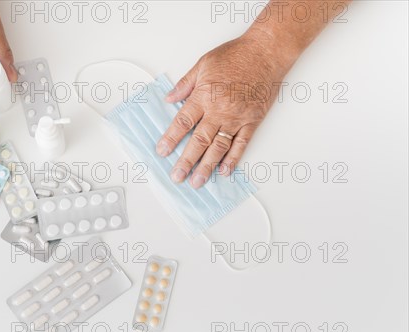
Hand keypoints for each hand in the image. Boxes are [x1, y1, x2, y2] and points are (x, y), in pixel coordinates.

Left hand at [155, 33, 287, 187]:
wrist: (266, 52)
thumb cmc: (236, 55)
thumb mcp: (203, 64)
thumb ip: (185, 84)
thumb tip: (169, 98)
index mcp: (204, 96)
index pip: (183, 122)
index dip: (171, 139)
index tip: (162, 152)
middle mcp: (219, 111)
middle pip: (199, 141)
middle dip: (186, 161)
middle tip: (177, 176)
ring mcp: (237, 118)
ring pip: (219, 148)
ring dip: (207, 166)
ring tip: (197, 181)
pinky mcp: (252, 121)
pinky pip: (241, 144)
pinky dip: (232, 159)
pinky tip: (224, 171)